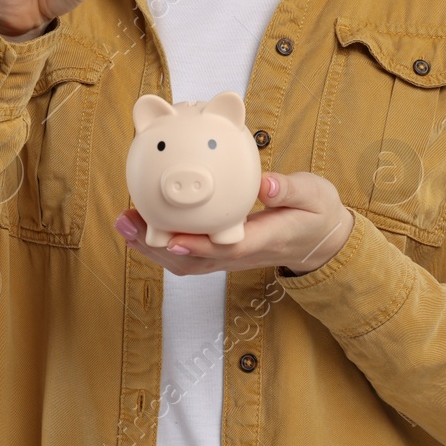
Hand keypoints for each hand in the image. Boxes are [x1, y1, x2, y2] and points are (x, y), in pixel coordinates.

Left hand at [113, 171, 355, 276]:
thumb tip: (266, 184)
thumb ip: (290, 190)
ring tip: (124, 222)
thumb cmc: (316, 214)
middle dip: (156, 245)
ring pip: (185, 261)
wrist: (321, 240)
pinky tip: (143, 222)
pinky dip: (160, 242)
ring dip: (151, 246)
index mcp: (266, 239)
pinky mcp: (222, 252)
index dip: (196, 246)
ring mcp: (230, 257)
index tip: (168, 239)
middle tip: (127, 222)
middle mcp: (242, 254)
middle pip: (194, 259)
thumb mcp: (315, 195)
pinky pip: (187, 254)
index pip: (227, 248)